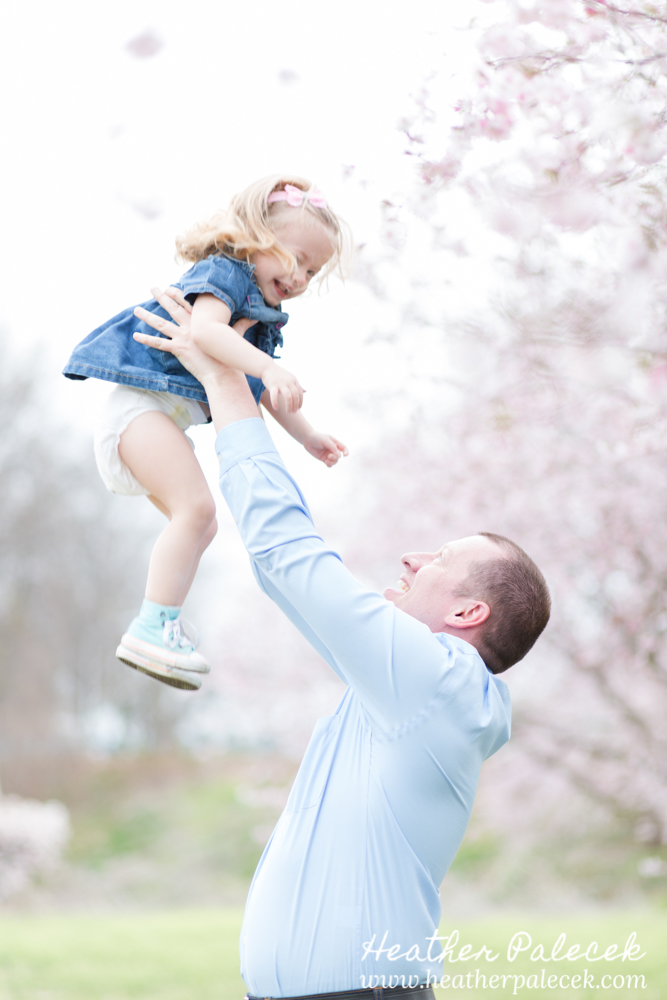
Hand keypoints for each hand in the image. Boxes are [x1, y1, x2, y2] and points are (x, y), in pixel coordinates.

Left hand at [133, 286, 256, 384]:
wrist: (224, 373)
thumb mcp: (235, 337)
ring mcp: (184, 336)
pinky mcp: (179, 349)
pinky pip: (159, 344)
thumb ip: (242, 325)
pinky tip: (135, 336)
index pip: (189, 303)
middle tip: (153, 288)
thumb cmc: (230, 358)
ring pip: (161, 323)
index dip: (179, 294)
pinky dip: (146, 340)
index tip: (170, 287)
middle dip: (161, 297)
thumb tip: (255, 317)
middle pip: (172, 308)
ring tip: (136, 310)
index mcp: (203, 321)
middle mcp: (191, 326)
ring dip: (147, 316)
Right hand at [261, 362, 304, 412]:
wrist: (267, 367)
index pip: (300, 392)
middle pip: (295, 395)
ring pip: (288, 396)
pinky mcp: (272, 385)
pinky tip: (276, 408)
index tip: (298, 408)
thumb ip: (297, 385)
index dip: (300, 401)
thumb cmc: (279, 375)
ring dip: (289, 406)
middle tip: (294, 412)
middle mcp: (288, 381)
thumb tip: (305, 391)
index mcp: (293, 380)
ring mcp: (280, 383)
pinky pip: (274, 395)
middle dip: (296, 405)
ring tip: (288, 412)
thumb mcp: (290, 378)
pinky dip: (275, 402)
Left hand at [303, 431, 348, 466]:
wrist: (307, 440)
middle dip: (335, 457)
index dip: (346, 452)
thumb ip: (332, 447)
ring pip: (334, 461)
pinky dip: (329, 465)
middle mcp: (333, 450)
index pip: (344, 448)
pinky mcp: (324, 459)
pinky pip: (329, 464)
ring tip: (327, 460)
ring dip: (332, 462)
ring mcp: (328, 455)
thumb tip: (339, 454)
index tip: (345, 455)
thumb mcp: (325, 440)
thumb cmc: (317, 438)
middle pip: (338, 456)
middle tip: (329, 456)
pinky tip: (326, 462)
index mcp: (335, 443)